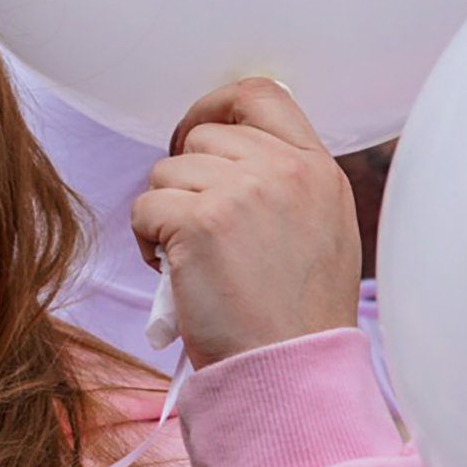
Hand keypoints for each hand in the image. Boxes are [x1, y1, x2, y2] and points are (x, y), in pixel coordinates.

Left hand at [130, 78, 360, 367]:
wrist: (290, 372)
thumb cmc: (298, 317)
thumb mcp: (322, 230)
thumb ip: (287, 183)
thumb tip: (230, 153)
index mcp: (319, 169)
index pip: (262, 94)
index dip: (216, 107)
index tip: (194, 135)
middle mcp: (285, 169)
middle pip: (202, 137)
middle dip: (187, 180)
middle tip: (194, 228)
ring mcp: (243, 191)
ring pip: (167, 172)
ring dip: (166, 213)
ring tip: (192, 260)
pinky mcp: (200, 221)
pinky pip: (144, 207)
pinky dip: (147, 240)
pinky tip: (176, 274)